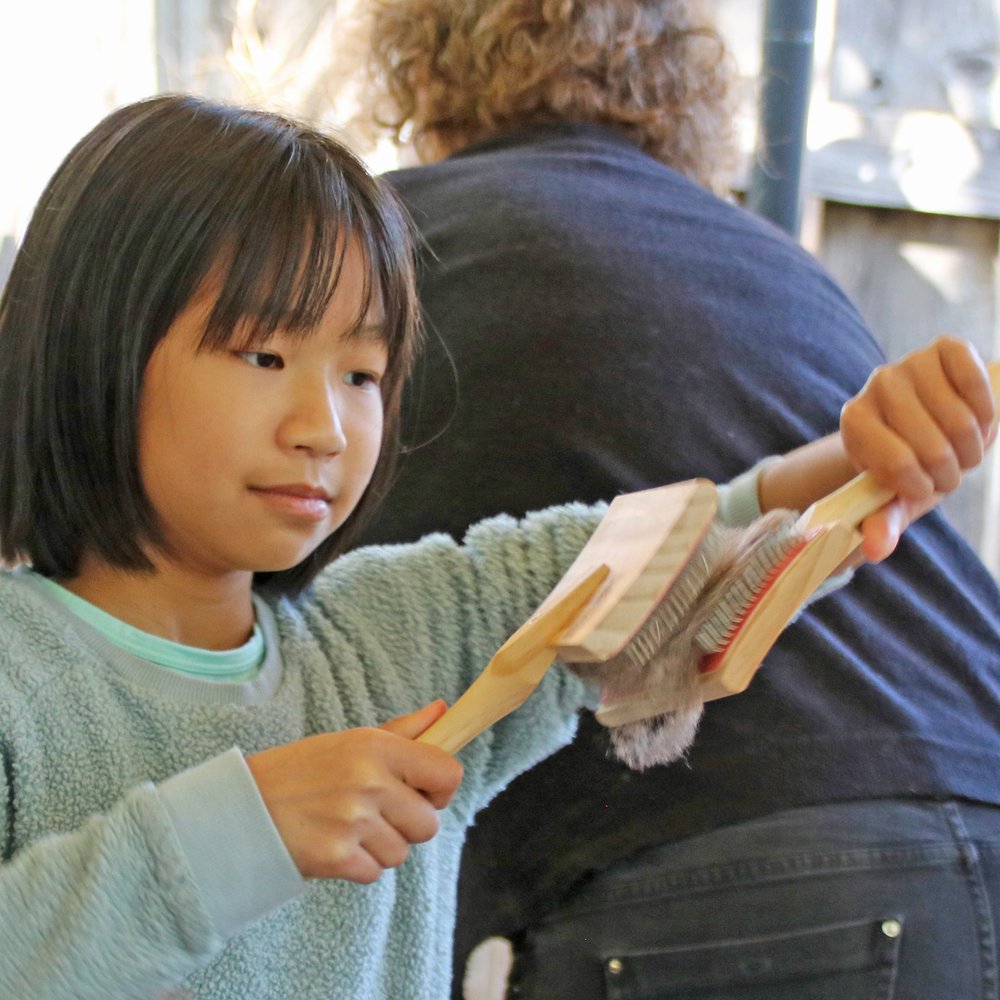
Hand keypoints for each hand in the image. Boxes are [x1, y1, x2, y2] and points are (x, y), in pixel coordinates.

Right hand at [246, 700, 462, 882]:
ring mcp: (353, 821)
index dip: (441, 788)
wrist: (242, 807)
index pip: (448, 773)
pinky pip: (375, 873)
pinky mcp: (337, 857)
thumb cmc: (302, 771)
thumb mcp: (351, 740)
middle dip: (407, 825)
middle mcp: (369, 781)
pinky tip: (334, 844)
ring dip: (380, 847)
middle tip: (375, 813)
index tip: (423, 791)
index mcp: (376, 747)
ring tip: (347, 827)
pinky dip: (358, 866)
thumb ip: (403, 732)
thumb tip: (443, 711)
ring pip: (401, 852)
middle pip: (428, 824)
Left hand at [840, 335, 995, 560]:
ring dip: (972, 448)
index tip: (921, 487)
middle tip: (948, 472)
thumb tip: (876, 551)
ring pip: (959, 420)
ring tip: (963, 452)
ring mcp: (911, 362)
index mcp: (854, 420)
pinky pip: (976, 382)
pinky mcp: (946, 347)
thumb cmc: (908, 464)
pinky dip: (987, 412)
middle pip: (933, 446)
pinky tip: (979, 421)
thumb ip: (883, 522)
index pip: (897, 464)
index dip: (920, 486)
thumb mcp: (894, 496)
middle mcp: (877, 384)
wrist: (927, 423)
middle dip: (950, 472)